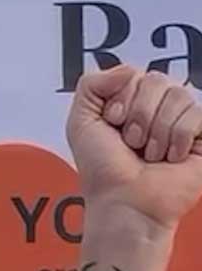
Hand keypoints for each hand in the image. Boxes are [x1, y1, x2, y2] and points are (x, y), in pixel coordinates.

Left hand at [68, 65, 201, 229]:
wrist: (125, 200)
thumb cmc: (103, 168)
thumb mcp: (81, 121)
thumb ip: (91, 84)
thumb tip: (130, 69)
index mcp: (132, 99)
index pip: (134, 73)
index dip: (121, 99)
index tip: (113, 123)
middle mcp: (159, 106)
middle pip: (158, 80)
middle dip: (137, 115)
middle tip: (131, 141)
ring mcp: (183, 120)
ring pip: (178, 96)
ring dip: (156, 131)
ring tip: (150, 153)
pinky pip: (196, 115)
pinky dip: (177, 139)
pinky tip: (170, 157)